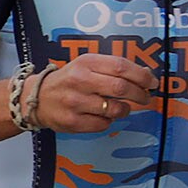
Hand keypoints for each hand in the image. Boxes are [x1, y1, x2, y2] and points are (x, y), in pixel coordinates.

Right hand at [32, 51, 156, 134]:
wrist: (36, 98)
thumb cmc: (68, 81)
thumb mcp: (87, 65)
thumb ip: (113, 67)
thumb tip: (145, 74)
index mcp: (85, 63)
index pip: (122, 67)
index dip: (142, 76)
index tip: (152, 82)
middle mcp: (79, 81)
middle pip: (121, 88)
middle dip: (140, 94)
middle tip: (145, 97)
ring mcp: (74, 103)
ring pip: (115, 108)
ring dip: (125, 109)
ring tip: (122, 107)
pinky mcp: (72, 121)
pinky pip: (103, 124)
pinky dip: (109, 120)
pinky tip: (103, 115)